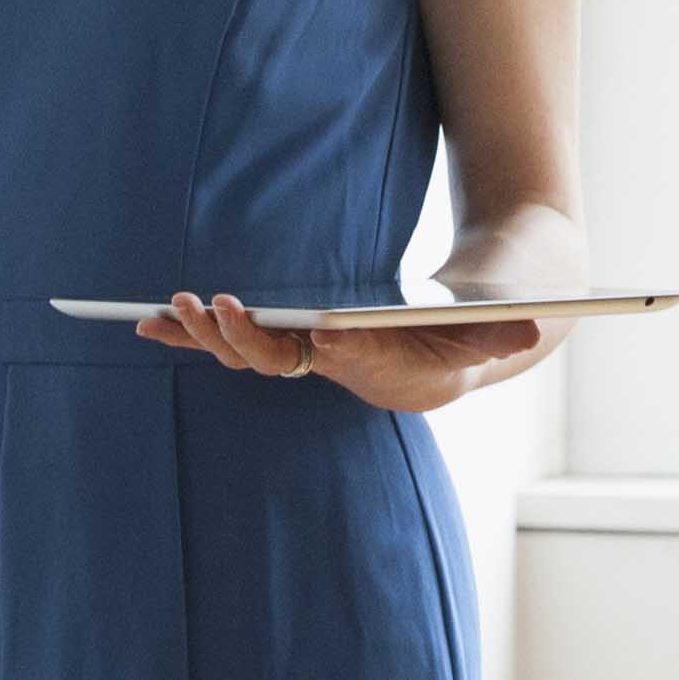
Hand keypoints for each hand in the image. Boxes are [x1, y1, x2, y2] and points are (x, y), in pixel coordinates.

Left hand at [133, 292, 540, 416]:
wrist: (469, 336)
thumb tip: (531, 323)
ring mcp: (316, 360)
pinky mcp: (297, 342)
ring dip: (208, 335)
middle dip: (247, 338)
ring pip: (250, 355)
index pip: (364, 359)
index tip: (326, 327)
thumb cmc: (487, 323)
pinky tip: (147, 326)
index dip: (344, 345)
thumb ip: (510, 328)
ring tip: (173, 308)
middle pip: (286, 363)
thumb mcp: (508, 323)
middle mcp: (346, 374)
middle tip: (219, 305)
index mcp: (399, 374)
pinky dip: (192, 335)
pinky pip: (238, 342)